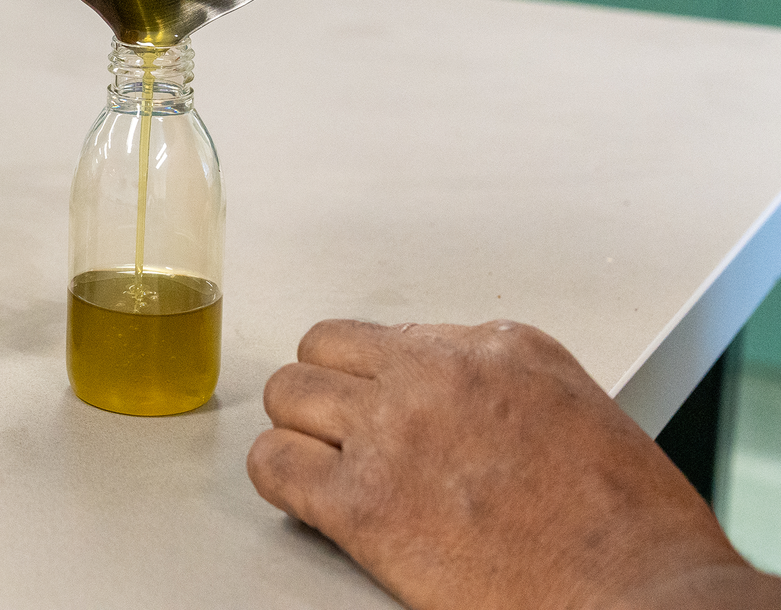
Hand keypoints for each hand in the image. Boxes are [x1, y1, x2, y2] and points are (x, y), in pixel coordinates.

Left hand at [248, 319, 780, 609]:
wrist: (643, 592)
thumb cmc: (630, 527)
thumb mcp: (577, 409)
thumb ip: (503, 387)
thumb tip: (457, 398)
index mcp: (497, 347)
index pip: (391, 335)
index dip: (381, 377)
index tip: (386, 406)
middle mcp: (436, 373)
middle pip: (323, 350)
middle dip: (328, 392)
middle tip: (342, 434)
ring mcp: (392, 432)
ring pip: (288, 394)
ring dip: (300, 430)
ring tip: (324, 464)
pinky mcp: (361, 502)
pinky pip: (274, 465)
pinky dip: (281, 478)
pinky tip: (306, 498)